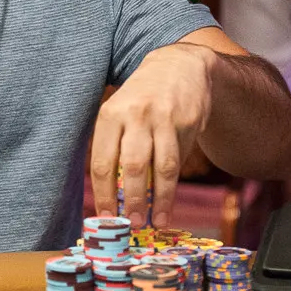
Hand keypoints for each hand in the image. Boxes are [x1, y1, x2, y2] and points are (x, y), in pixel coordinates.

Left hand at [89, 42, 214, 227]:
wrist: (179, 65)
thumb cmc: (141, 97)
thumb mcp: (119, 111)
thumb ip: (114, 146)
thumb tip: (111, 195)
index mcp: (110, 115)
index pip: (103, 162)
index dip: (103, 194)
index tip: (105, 217)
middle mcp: (135, 116)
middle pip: (132, 167)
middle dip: (131, 200)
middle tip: (130, 224)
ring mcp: (164, 119)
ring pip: (161, 168)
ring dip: (158, 200)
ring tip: (154, 222)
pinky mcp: (188, 123)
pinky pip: (180, 160)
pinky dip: (173, 186)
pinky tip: (169, 203)